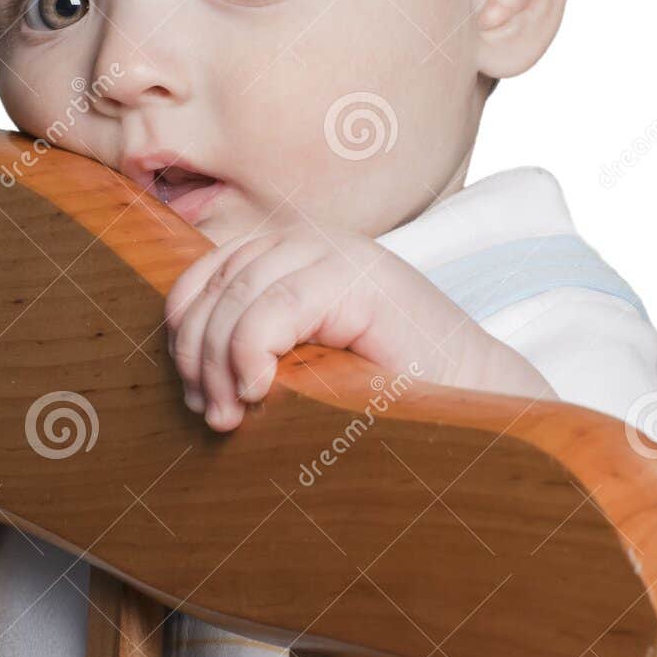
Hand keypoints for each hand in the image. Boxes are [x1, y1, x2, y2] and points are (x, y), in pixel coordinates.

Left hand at [163, 225, 556, 429]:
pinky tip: (259, 390)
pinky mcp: (357, 274)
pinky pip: (272, 307)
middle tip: (210, 413)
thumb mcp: (301, 365)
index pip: (204, 276)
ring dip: (219, 362)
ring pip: (236, 298)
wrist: (473, 402)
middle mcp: (309, 242)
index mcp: (290, 257)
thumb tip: (185, 373)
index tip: (192, 392)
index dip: (183, 331)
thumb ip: (254, 347)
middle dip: (196, 355)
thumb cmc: (385, 395)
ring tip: (231, 414)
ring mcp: (336, 251)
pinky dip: (250, 350)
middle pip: (213, 287)